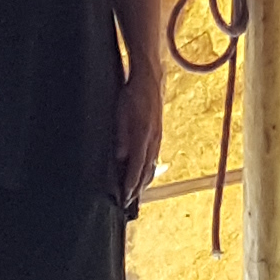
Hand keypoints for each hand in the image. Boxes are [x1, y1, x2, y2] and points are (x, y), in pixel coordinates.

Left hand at [117, 50, 163, 206]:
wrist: (150, 78)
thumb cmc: (132, 94)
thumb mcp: (121, 115)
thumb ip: (122, 137)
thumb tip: (120, 158)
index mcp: (143, 136)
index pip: (136, 167)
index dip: (130, 184)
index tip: (125, 198)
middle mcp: (153, 140)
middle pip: (146, 170)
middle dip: (137, 188)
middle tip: (129, 201)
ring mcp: (158, 136)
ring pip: (152, 165)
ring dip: (144, 180)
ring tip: (137, 192)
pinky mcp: (159, 133)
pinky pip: (154, 156)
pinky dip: (149, 169)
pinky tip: (146, 172)